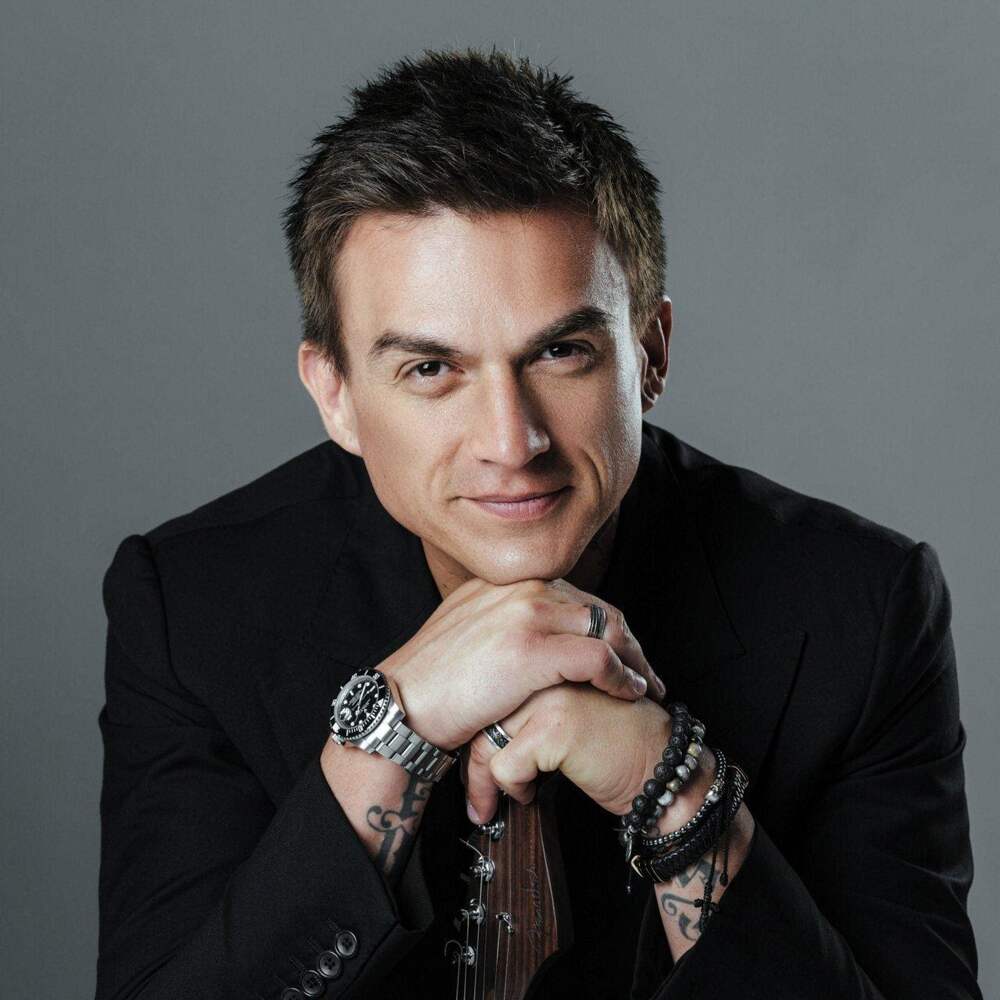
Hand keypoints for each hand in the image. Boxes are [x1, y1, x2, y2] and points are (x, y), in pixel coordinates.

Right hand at [377, 577, 666, 751]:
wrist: (403, 703)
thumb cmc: (432, 682)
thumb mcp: (467, 631)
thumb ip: (501, 621)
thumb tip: (528, 637)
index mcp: (506, 582)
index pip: (574, 595)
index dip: (604, 625)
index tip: (620, 652)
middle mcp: (521, 587)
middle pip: (597, 608)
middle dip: (628, 642)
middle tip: (646, 671)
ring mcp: (527, 614)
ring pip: (606, 628)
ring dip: (633, 660)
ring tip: (647, 686)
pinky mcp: (533, 648)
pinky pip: (599, 657)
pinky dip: (623, 677)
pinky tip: (630, 694)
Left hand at [462, 683, 695, 824]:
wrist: (661, 768)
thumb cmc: (618, 747)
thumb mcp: (565, 715)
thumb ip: (528, 708)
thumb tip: (474, 736)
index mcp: (551, 659)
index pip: (493, 689)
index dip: (476, 731)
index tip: (471, 764)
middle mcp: (549, 669)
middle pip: (484, 712)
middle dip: (472, 762)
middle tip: (474, 795)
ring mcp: (552, 694)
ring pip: (487, 738)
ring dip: (483, 780)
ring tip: (488, 803)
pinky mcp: (556, 726)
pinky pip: (506, 765)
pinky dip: (512, 788)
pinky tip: (530, 794)